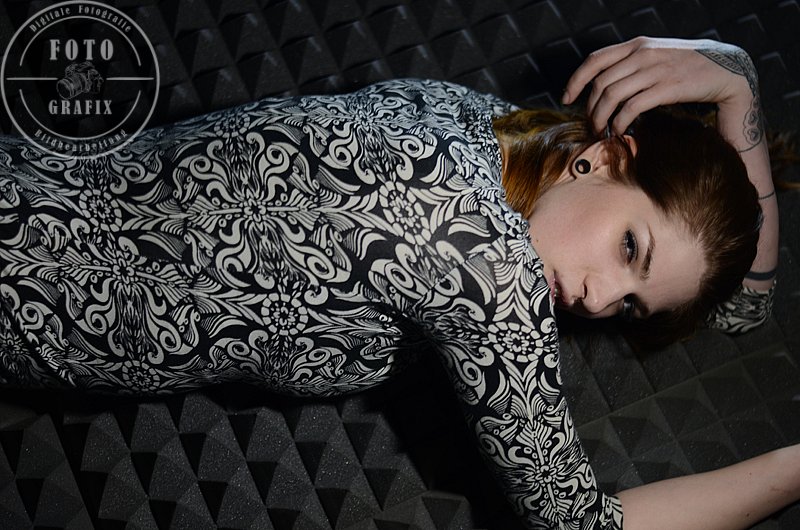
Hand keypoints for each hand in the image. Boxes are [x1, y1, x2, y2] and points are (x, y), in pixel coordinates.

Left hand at [562, 37, 759, 136]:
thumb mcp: (656, 56)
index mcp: (637, 45)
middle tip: (591, 125)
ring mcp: (655, 70)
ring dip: (601, 118)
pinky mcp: (667, 87)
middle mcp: (643, 54)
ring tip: (602, 131)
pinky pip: (632, 107)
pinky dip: (620, 122)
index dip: (576, 81)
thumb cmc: (687, 67)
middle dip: (590, 108)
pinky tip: (620, 131)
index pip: (595, 60)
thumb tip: (604, 85)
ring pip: (612, 96)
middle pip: (600, 83)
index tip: (567, 98)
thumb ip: (632, 64)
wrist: (726, 69)